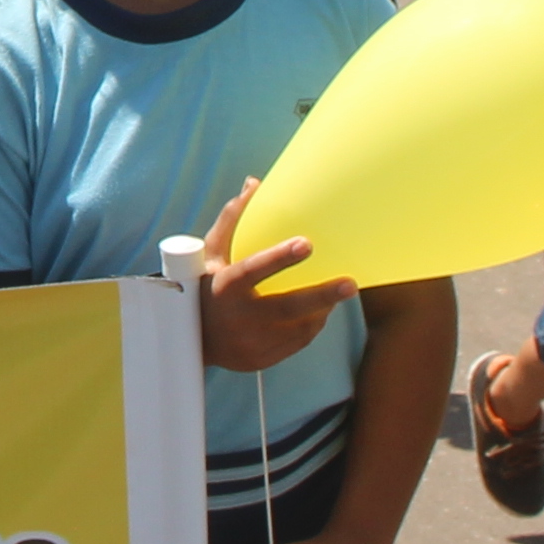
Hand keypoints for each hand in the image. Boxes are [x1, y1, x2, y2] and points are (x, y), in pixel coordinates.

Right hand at [193, 180, 350, 376]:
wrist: (192, 343)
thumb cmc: (204, 286)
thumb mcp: (210, 254)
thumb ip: (234, 220)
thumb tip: (255, 183)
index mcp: (224, 287)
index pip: (252, 271)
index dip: (279, 258)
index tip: (307, 244)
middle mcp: (238, 317)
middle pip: (286, 307)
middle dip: (322, 295)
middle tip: (351, 283)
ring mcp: (251, 343)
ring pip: (299, 327)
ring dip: (322, 309)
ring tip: (339, 292)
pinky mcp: (262, 360)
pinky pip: (297, 343)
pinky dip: (312, 325)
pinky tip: (321, 311)